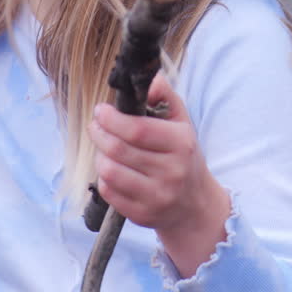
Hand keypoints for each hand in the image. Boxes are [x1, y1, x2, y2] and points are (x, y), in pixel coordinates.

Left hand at [90, 72, 230, 275]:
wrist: (195, 205)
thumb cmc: (183, 156)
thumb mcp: (182, 123)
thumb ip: (165, 96)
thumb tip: (150, 77)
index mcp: (181, 144)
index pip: (137, 130)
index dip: (112, 118)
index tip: (101, 110)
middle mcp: (171, 172)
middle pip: (118, 150)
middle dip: (99, 133)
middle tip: (96, 125)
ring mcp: (157, 196)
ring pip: (110, 171)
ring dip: (100, 156)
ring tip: (105, 148)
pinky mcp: (142, 215)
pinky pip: (109, 192)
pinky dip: (104, 178)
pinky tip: (112, 169)